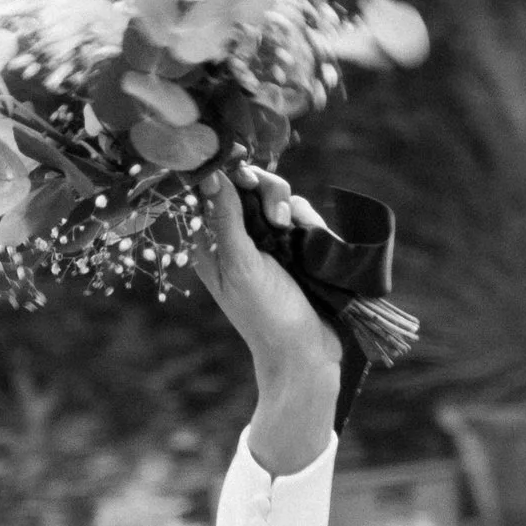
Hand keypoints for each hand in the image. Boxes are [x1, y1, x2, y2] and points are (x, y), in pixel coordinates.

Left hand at [189, 170, 339, 476]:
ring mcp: (270, 242)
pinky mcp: (297, 247)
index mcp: (213, 245)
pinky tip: (313, 237)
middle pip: (250, 186)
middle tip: (278, 216)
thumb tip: (212, 174)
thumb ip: (226, 219)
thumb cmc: (265, 315)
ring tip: (295, 230)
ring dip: (290, 206)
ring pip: (279, 197)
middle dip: (267, 191)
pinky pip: (303, 215)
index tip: (244, 173)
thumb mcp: (240, 265)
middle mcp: (239, 239)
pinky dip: (309, 220)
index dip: (229, 174)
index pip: (215, 191)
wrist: (305, 352)